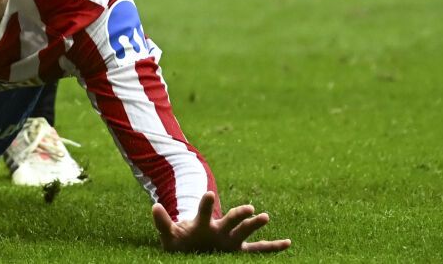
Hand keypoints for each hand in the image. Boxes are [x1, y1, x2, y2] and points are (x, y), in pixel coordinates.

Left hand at [152, 192, 288, 252]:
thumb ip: (162, 222)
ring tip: (265, 216)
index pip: (205, 211)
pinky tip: (288, 242)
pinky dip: (273, 247)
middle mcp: (220, 229)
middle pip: (231, 220)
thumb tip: (154, 206)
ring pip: (245, 232)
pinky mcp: (238, 250)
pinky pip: (258, 250)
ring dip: (254, 224)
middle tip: (250, 208)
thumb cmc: (181, 240)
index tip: (209, 193)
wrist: (192, 247)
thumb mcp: (169, 234)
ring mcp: (231, 239)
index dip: (206, 203)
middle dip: (239, 214)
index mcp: (203, 224)